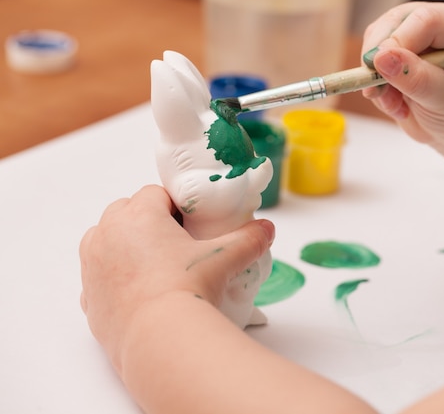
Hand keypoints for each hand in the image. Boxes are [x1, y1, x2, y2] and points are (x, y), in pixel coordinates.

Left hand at [79, 185, 273, 366]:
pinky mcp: (88, 297)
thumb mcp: (225, 258)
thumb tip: (266, 229)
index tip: (190, 221)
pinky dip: (115, 277)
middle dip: (149, 221)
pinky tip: (140, 291)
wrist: (160, 340)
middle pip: (127, 212)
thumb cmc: (187, 290)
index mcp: (137, 215)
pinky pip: (99, 275)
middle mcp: (107, 234)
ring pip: (107, 240)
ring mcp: (92, 266)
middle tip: (176, 242)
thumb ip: (248, 238)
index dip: (176, 205)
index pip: (155, 194)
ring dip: (126, 244)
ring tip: (156, 264)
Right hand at [362, 2, 443, 162]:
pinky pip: (371, 64)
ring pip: (375, 42)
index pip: (425, 21)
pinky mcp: (396, 56)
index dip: (398, 41)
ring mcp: (413, 40)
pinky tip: (396, 105)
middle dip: (378, 59)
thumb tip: (382, 58)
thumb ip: (417, 79)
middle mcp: (435, 27)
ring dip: (376, 78)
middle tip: (375, 92)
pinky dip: (376, 89)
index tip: (379, 68)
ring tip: (396, 106)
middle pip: (393, 24)